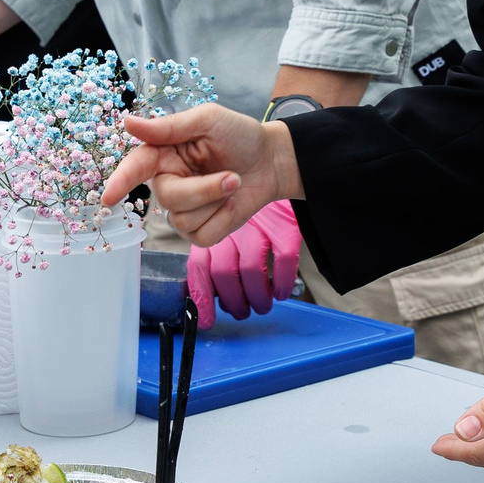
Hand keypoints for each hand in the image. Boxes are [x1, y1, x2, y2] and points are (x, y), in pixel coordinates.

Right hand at [101, 104, 297, 247]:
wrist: (272, 160)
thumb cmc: (239, 135)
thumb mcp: (207, 120)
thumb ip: (169, 126)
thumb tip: (128, 123)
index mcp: (164, 154)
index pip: (136, 168)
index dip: (121, 182)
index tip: (108, 197)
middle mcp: (169, 181)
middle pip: (167, 198)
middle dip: (203, 190)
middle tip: (232, 176)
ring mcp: (184, 208)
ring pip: (182, 219)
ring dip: (217, 202)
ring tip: (234, 184)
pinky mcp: (201, 229)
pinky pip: (201, 236)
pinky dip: (223, 221)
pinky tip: (233, 205)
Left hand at [185, 200, 302, 331]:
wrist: (273, 162)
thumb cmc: (243, 199)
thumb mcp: (216, 221)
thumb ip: (207, 251)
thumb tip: (202, 296)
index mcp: (209, 230)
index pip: (199, 269)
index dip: (203, 298)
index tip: (208, 321)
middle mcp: (229, 228)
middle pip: (224, 274)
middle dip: (235, 301)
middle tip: (242, 311)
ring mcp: (257, 226)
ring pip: (252, 271)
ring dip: (259, 296)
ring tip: (262, 304)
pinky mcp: (283, 224)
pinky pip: (284, 259)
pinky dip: (284, 281)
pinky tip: (282, 290)